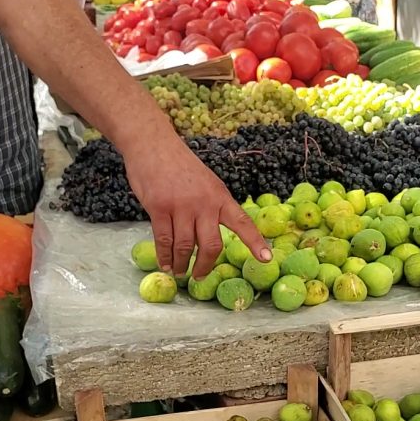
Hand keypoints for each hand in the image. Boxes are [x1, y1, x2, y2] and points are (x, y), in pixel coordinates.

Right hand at [123, 135, 271, 277]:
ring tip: (179, 273)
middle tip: (199, 276)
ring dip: (182, 264)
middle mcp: (204, 203)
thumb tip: (210, 236)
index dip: (255, 242)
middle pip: (211, 245)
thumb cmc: (180, 166)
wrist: (153, 144)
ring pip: (185, 246)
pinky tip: (165, 264)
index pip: (242, 222)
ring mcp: (181, 206)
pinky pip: (164, 240)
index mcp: (220, 197)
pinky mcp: (159, 208)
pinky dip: (164, 256)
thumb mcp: (207, 183)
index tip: (266, 258)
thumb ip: (212, 207)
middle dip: (205, 265)